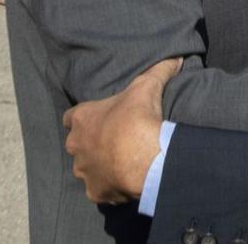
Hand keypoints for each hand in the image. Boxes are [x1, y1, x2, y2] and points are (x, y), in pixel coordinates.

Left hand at [62, 58, 183, 203]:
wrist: (145, 158)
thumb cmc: (138, 118)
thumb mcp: (148, 86)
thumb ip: (159, 70)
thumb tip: (175, 57)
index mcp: (82, 119)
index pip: (71, 117)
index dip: (85, 118)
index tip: (101, 119)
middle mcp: (76, 146)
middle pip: (78, 145)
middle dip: (92, 144)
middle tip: (115, 142)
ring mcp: (84, 171)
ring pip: (87, 169)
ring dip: (100, 166)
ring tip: (122, 163)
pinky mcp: (96, 192)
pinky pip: (100, 189)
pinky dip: (110, 186)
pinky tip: (125, 181)